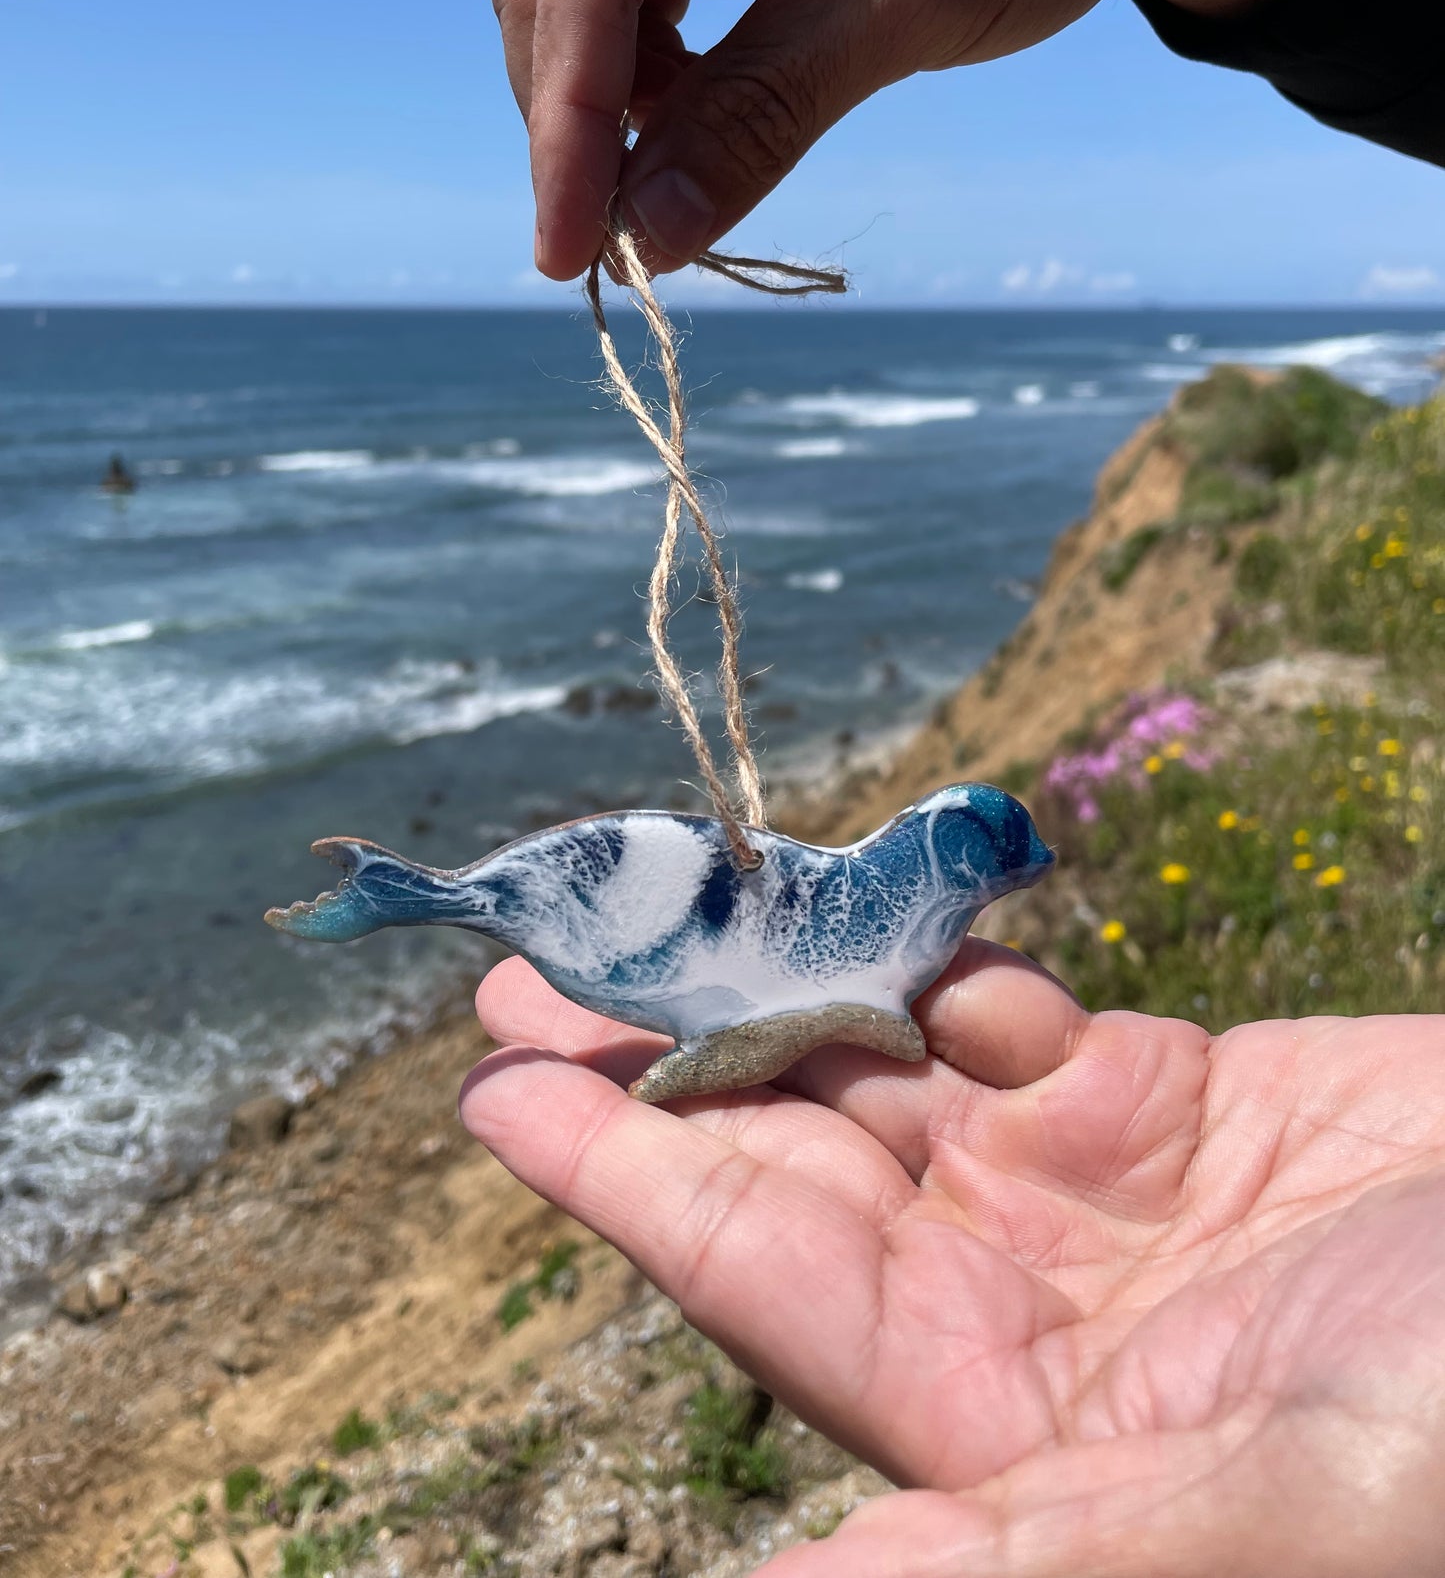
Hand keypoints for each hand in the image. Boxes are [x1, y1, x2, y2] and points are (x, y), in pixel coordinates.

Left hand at [461, 941, 1444, 1574]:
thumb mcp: (1280, 1505)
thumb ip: (1024, 1552)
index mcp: (1001, 1418)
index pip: (758, 1277)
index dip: (620, 1174)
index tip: (494, 1083)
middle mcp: (1018, 1304)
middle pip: (790, 1152)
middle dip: (657, 1051)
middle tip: (528, 951)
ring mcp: (1090, 1191)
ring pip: (882, 1064)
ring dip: (770, 981)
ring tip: (657, 898)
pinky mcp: (1171, 1098)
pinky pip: (1013, 1012)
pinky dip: (938, 954)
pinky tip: (877, 914)